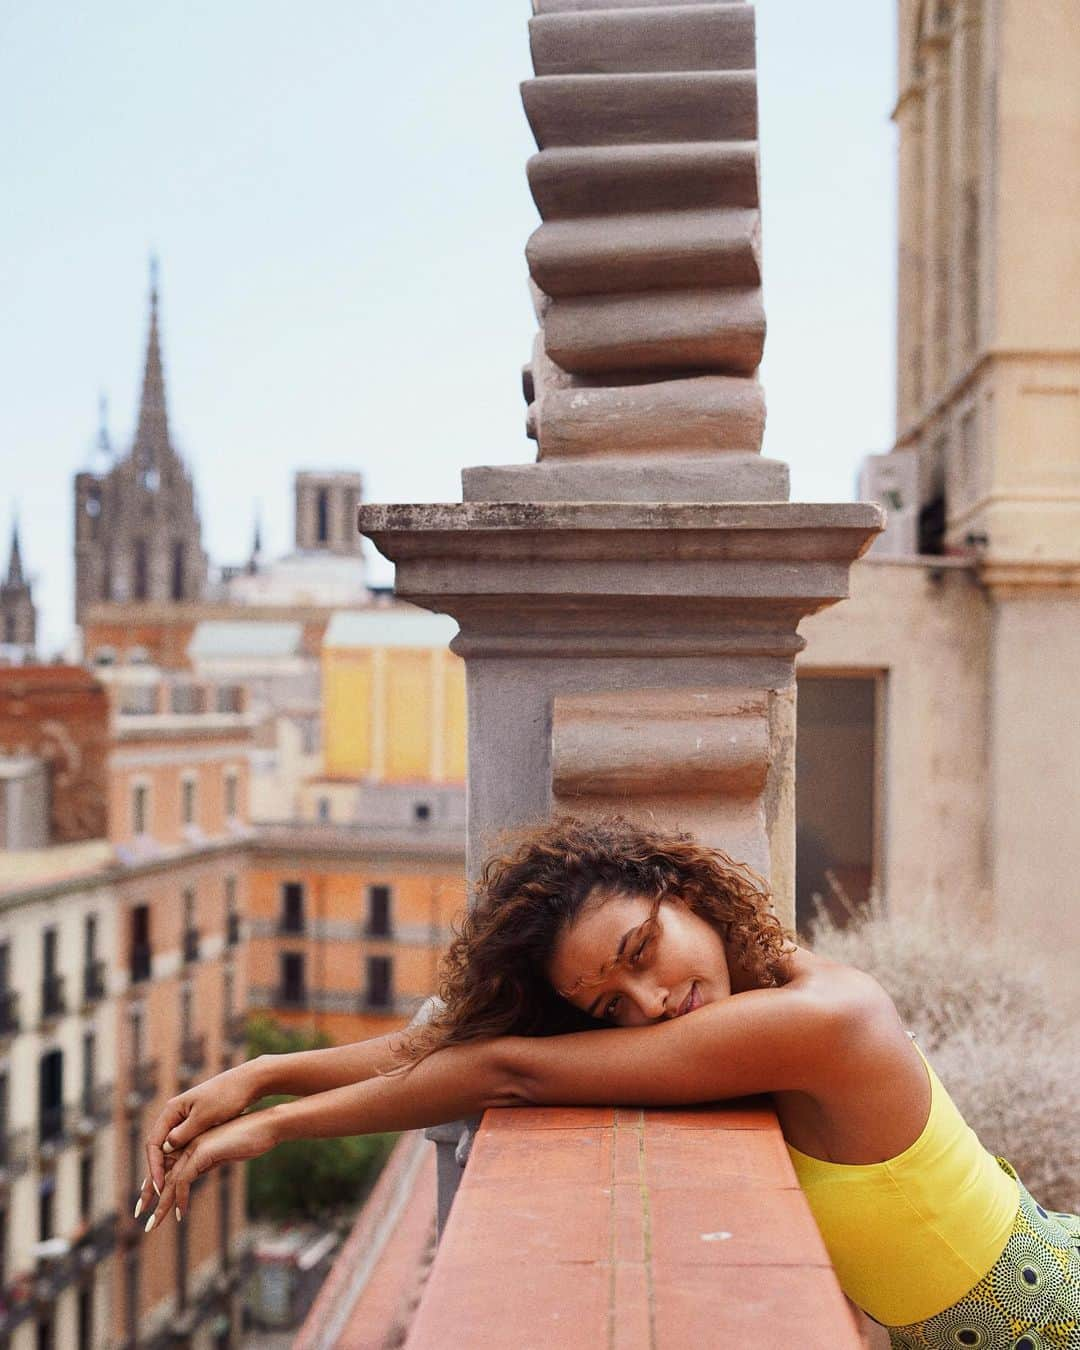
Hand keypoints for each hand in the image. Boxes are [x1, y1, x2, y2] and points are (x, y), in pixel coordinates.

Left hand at [140, 1109, 279, 1232]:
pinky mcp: (202, 1151)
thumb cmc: (249, 1138)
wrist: (266, 1126)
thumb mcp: (222, 1153)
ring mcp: (194, 1145)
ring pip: (168, 1180)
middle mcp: (188, 1142)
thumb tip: (194, 1175)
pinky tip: (180, 1213)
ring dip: (161, 1205)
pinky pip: (184, 1180)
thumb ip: (206, 1162)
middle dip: (149, 1198)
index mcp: (191, 1141)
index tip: (148, 1204)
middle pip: (160, 1173)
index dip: (154, 1185)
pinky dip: (180, 1198)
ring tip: (153, 1224)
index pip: (165, 1165)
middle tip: (143, 1220)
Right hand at [141, 1058, 263, 1204]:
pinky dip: (181, 1161)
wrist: (250, 1081)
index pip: (154, 1143)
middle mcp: (176, 1113)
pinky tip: (185, 1176)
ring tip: (165, 1192)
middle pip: (159, 1147)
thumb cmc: (228, 1097)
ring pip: (171, 1148)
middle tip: (155, 1196)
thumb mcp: (205, 1117)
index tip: (158, 1187)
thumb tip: (165, 1148)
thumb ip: (184, 1133)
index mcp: (173, 1110)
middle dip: (156, 1171)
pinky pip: (184, 1145)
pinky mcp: (199, 1122)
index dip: (154, 1167)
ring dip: (167, 1168)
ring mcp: (187, 1118)